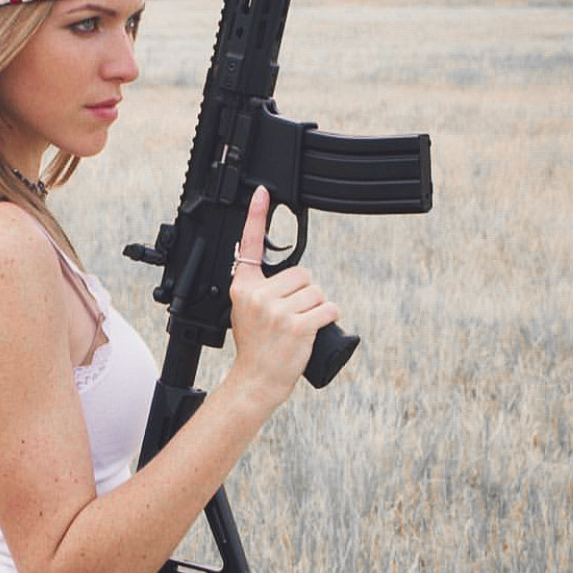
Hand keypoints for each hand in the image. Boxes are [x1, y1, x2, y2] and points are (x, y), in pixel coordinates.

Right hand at [227, 187, 338, 411]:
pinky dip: (329, 317)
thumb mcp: (245, 311)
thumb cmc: (256, 346)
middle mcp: (258, 295)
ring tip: (300, 325)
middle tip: (291, 316)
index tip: (263, 192)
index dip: (257, 216)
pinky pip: (328, 308)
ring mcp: (277, 310)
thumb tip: (290, 275)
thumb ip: (260, 289)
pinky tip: (315, 329)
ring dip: (317, 307)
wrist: (257, 379)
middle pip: (301, 273)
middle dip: (305, 293)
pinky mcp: (298, 325)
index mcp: (243, 287)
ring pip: (317, 291)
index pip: (250, 245)